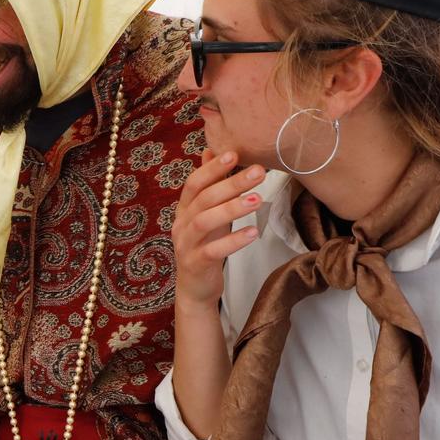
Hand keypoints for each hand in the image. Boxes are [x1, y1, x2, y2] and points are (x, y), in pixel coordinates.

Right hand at [172, 151, 265, 309]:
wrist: (195, 288)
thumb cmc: (205, 245)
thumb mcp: (207, 214)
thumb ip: (209, 186)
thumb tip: (209, 151)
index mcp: (183, 209)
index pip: (194, 183)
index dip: (212, 168)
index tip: (234, 154)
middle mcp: (181, 224)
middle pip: (203, 199)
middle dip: (231, 183)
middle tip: (258, 173)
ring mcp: (185, 245)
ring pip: (205, 222)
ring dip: (232, 208)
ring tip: (258, 199)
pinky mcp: (195, 264)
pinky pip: (213, 250)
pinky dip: (233, 241)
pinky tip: (253, 233)